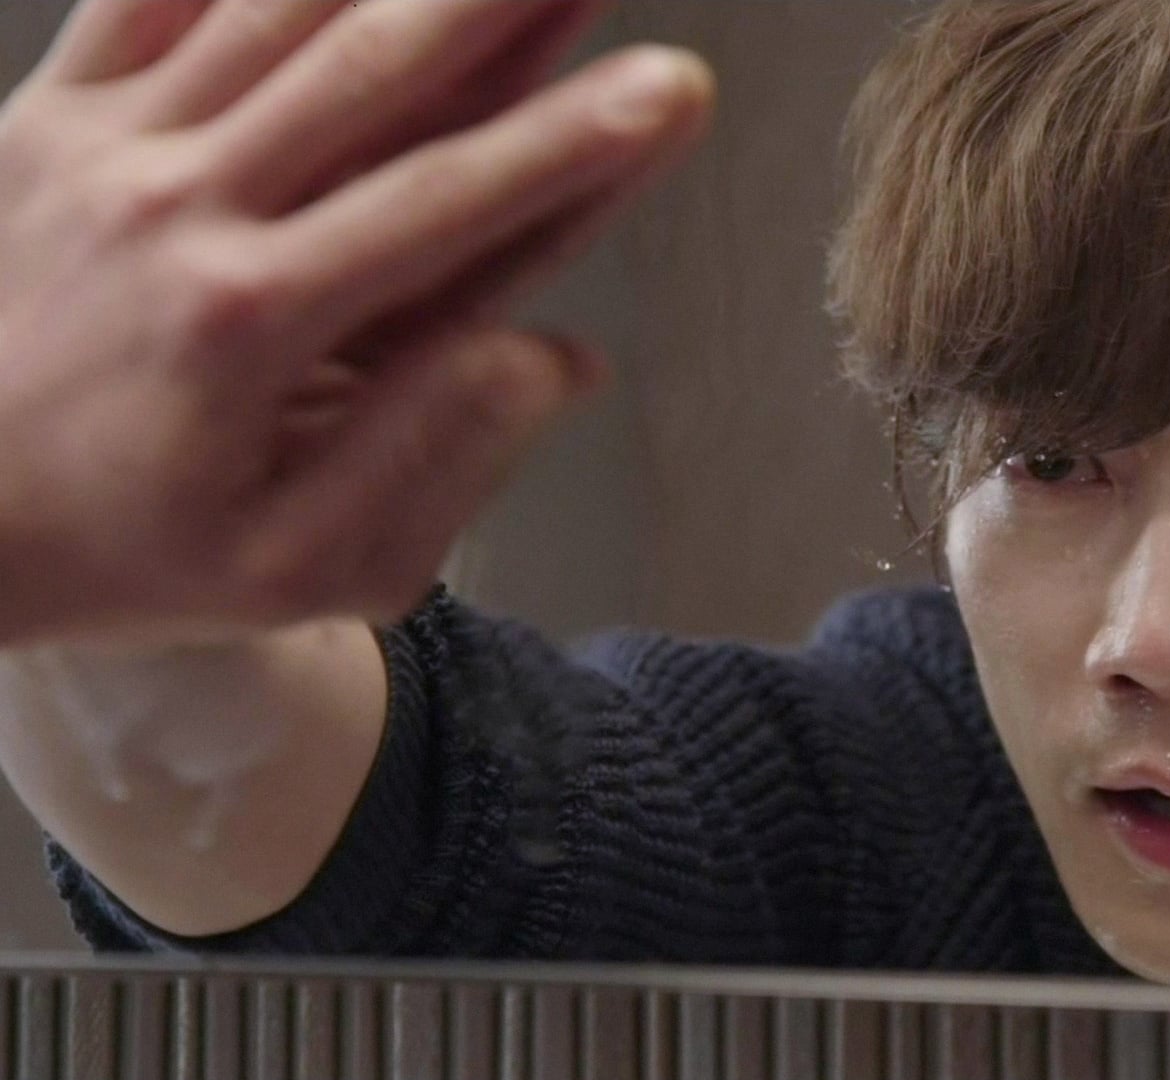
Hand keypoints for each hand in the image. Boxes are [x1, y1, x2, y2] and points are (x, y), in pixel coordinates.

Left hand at [0, 0, 712, 646]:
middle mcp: (184, 212)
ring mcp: (107, 150)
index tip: (669, 88)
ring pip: (272, 11)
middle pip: (373, 70)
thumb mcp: (295, 569)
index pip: (449, 203)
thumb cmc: (117, 551)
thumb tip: (555, 359)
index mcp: (256, 323)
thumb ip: (433, 466)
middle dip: (506, 2)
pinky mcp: (44, 116)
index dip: (572, 140)